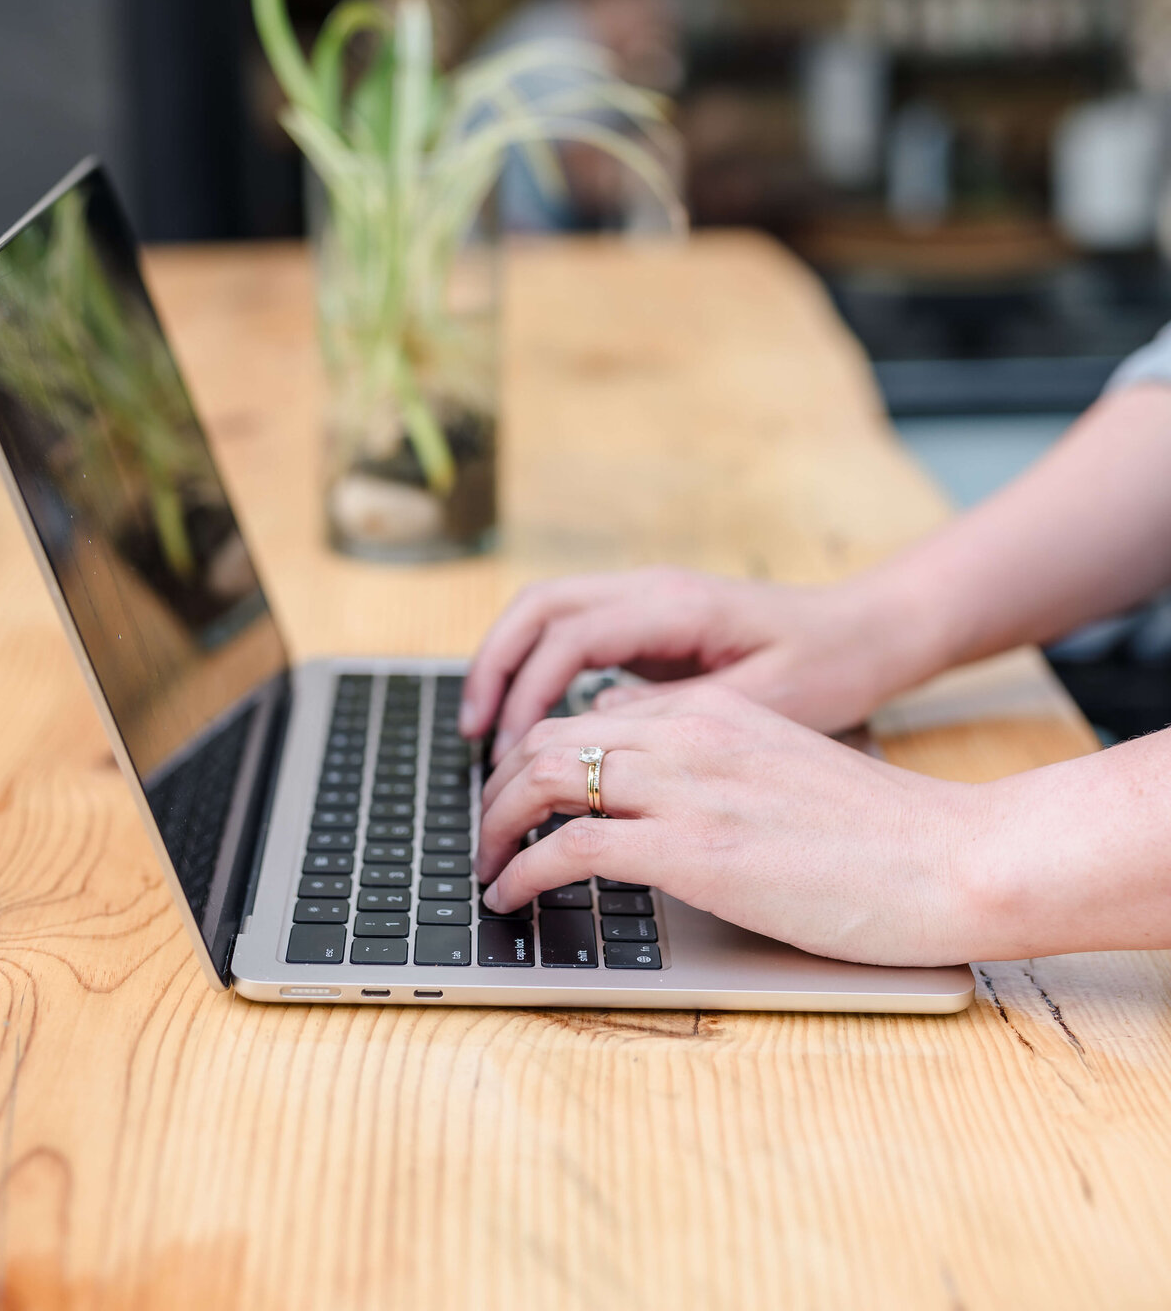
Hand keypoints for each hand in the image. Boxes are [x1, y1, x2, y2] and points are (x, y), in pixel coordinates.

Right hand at [460, 567, 921, 759]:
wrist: (873, 630)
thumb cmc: (833, 666)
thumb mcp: (766, 704)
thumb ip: (680, 717)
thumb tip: (597, 729)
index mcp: (675, 606)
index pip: (568, 637)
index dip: (526, 693)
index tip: (507, 754)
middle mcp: (652, 592)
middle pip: (538, 608)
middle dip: (494, 668)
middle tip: (473, 738)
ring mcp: (649, 602)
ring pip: (548, 615)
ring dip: (509, 666)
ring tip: (485, 733)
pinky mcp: (653, 624)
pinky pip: (574, 635)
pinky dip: (539, 670)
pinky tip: (534, 724)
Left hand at [475, 683, 981, 967]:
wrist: (952, 857)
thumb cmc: (882, 832)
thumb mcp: (783, 768)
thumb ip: (714, 764)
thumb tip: (648, 785)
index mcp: (714, 713)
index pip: (587, 715)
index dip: (533, 757)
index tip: (515, 798)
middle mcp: (691, 734)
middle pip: (549, 736)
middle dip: (498, 787)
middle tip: (482, 833)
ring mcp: (691, 788)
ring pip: (547, 778)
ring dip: (495, 825)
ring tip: (485, 865)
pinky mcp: (695, 850)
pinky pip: (574, 846)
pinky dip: (525, 871)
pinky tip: (514, 897)